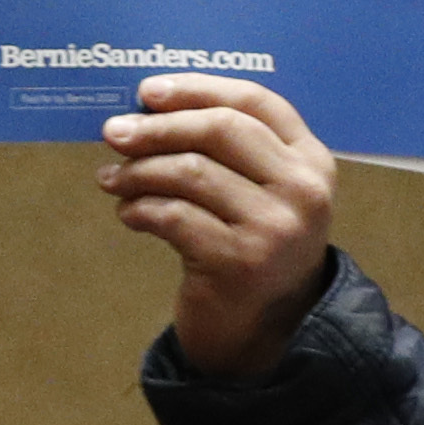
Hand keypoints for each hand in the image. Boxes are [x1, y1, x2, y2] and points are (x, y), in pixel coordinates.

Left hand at [100, 77, 335, 378]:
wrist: (264, 336)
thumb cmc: (253, 251)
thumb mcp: (261, 195)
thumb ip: (229, 152)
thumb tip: (148, 109)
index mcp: (311, 161)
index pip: (254, 101)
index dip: (197, 89)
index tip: (148, 91)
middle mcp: (302, 191)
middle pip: (220, 129)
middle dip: (159, 127)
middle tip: (114, 132)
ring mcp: (273, 228)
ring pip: (191, 171)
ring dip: (140, 171)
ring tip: (112, 179)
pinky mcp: (239, 263)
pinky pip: (174, 217)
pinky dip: (141, 209)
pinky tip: (128, 213)